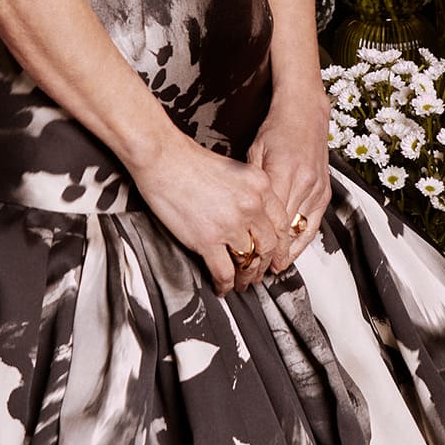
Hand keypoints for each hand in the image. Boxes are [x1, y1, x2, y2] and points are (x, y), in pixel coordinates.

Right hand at [129, 136, 292, 296]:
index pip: (281, 223)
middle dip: (264, 264)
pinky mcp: (208, 239)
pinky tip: (221, 286)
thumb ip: (247, 193)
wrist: (163, 158)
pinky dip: (224, 284)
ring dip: (246, 276)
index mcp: (260, 185)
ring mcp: (231, 224)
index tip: (275, 254)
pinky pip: (224, 271)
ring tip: (241, 282)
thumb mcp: (233, 170)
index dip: (280, 245)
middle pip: (269, 245)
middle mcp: (251, 205)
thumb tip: (249, 217)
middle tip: (259, 272)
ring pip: (248, 261)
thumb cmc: (189, 161)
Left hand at [248, 81, 331, 273]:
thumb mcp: (253, 153)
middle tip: (254, 274)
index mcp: (283, 173)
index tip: (247, 261)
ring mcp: (318, 188)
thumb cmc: (274, 131)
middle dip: (270, 255)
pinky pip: (314, 224)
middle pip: (286, 230)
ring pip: (301, 231)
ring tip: (270, 270)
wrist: (305, 114)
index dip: (259, 244)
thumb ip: (249, 184)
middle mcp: (304, 183)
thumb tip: (237, 213)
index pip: (270, 220)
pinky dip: (302, 241)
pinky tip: (290, 254)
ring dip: (287, 253)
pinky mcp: (325, 192)